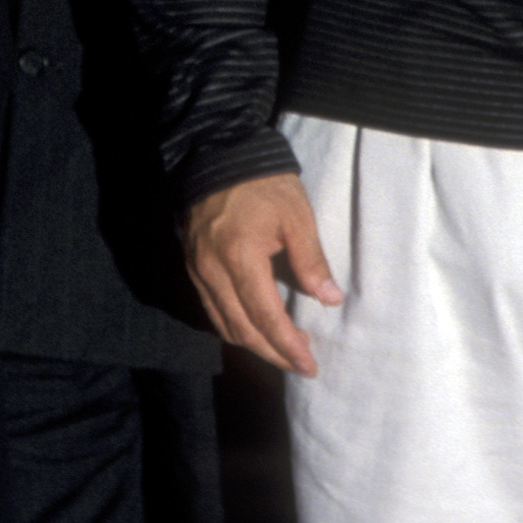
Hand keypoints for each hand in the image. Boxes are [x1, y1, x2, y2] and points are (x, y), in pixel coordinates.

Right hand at [183, 171, 340, 376]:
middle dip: (272, 353)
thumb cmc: (263, 185)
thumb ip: (311, 260)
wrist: (219, 157)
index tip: (309, 365)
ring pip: (223, 323)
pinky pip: (211, 308)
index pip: (265, 317)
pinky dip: (234, 325)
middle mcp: (212, 269)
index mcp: (240, 257)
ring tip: (283, 347)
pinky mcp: (192, 265)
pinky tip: (255, 325)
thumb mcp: (296, 217)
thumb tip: (329, 298)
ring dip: (253, 343)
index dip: (287, 346)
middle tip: (301, 365)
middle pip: (241, 329)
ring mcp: (198, 269)